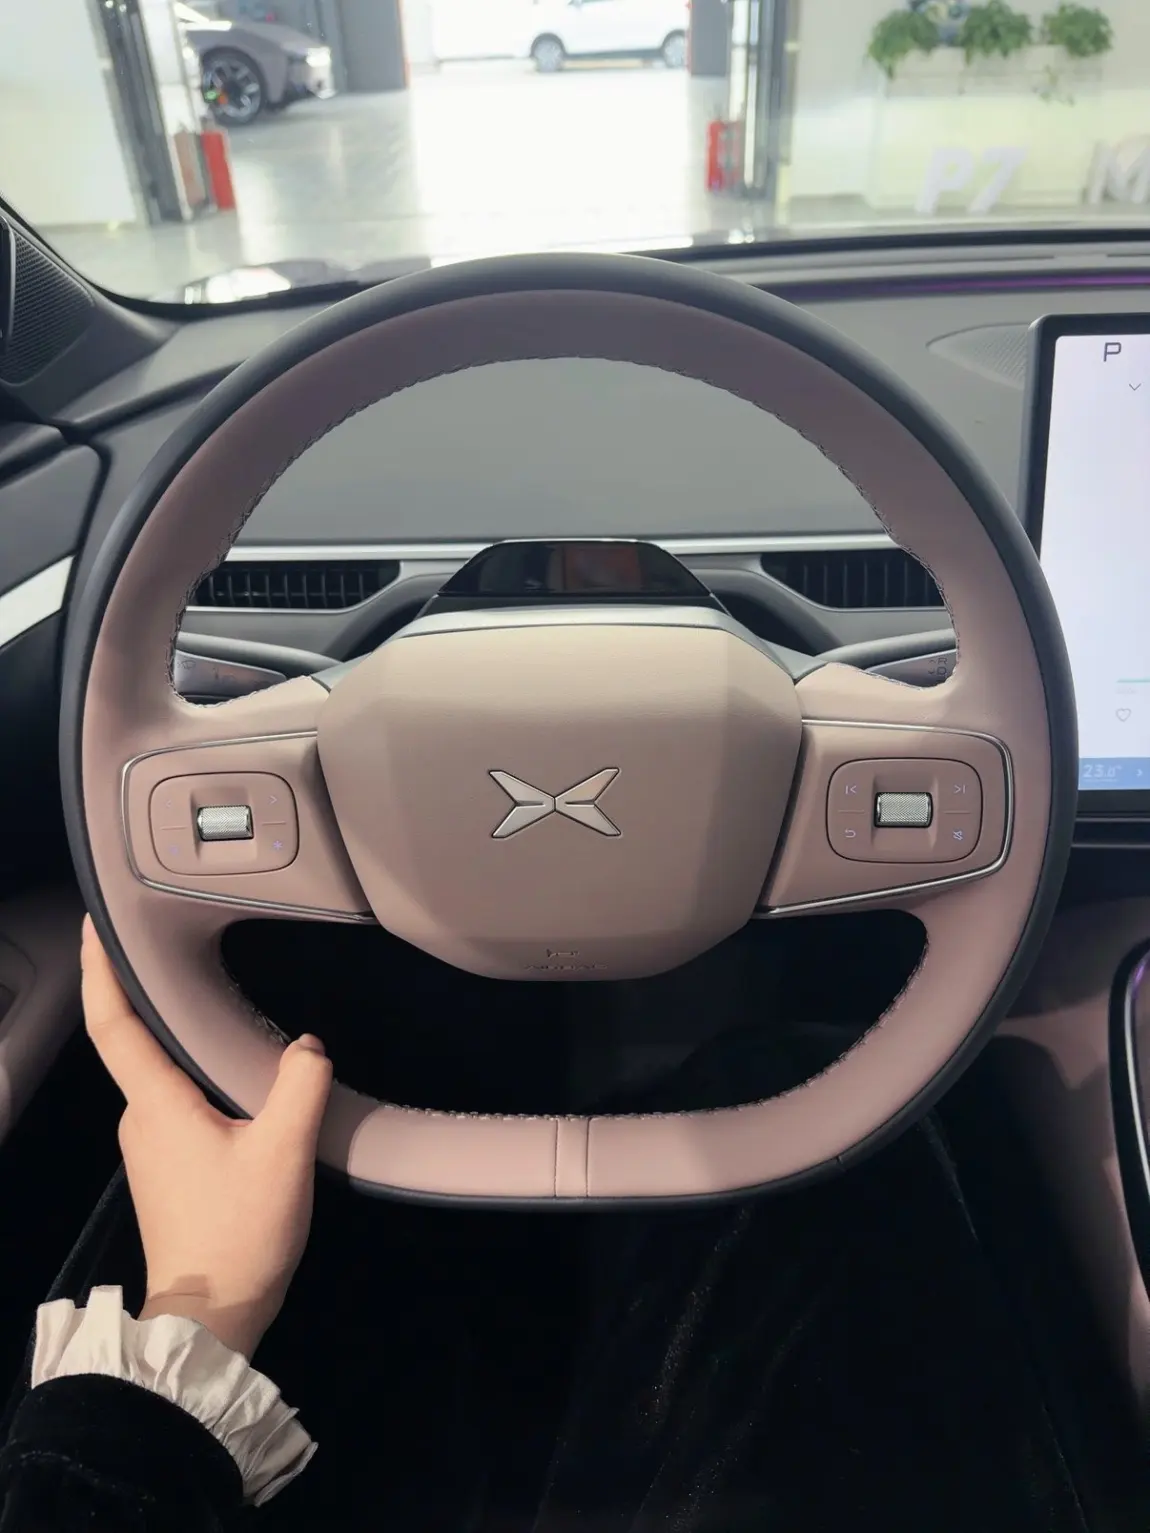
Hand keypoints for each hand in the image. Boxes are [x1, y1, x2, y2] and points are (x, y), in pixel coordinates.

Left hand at [81, 917, 332, 1358]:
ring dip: (188, 1045)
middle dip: (158, 998)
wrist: (209, 1318)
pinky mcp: (166, 1171)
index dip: (100, 969)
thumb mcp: (284, 1153)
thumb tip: (307, 1044)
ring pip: (166, 1079)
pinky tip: (240, 1082)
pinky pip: (179, 1106)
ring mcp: (149, 1148)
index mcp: (156, 1103)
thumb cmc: (237, 1231)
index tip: (96, 923)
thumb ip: (300, 1085)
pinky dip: (202, 1082)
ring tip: (228, 1010)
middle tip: (187, 948)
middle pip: (142, 1044)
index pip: (114, 1023)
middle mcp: (140, 1118)